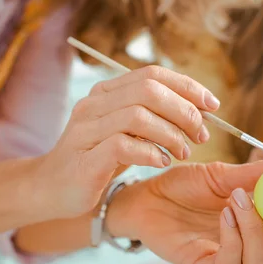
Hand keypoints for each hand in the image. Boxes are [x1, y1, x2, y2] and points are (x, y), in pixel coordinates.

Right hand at [32, 65, 220, 219]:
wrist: (50, 189)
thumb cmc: (97, 160)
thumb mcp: (128, 133)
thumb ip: (155, 119)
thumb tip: (200, 112)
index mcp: (107, 92)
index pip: (152, 74)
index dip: (187, 86)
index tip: (212, 105)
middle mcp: (95, 103)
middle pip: (149, 90)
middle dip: (184, 110)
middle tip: (201, 134)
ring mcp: (86, 129)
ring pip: (138, 115)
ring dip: (171, 134)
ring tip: (183, 152)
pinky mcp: (85, 158)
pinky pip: (124, 145)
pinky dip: (151, 152)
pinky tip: (162, 162)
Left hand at [107, 149, 262, 263]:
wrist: (145, 194)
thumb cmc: (184, 186)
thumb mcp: (223, 175)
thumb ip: (256, 174)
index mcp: (259, 225)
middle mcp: (248, 245)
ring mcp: (226, 257)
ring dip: (258, 231)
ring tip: (242, 199)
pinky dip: (234, 238)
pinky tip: (225, 214)